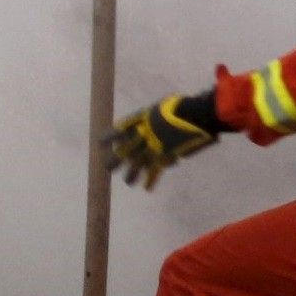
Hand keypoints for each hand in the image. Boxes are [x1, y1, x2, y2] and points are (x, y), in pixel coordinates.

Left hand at [105, 93, 226, 189]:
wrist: (194, 114)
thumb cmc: (181, 107)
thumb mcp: (163, 107)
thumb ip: (154, 118)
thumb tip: (151, 125)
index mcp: (140, 121)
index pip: (118, 131)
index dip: (109, 138)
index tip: (101, 142)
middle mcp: (142, 135)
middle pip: (122, 151)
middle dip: (114, 160)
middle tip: (108, 167)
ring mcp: (152, 148)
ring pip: (136, 165)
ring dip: (131, 175)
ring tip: (129, 182)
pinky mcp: (164, 157)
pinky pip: (155, 171)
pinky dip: (152, 180)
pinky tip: (147, 188)